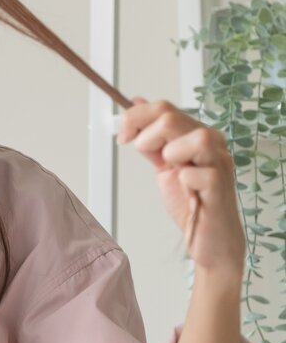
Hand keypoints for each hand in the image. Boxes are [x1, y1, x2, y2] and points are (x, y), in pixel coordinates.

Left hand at [117, 97, 244, 274]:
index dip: (136, 117)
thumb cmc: (190, 202)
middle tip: (138, 150)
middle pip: (172, 117)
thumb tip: (136, 103)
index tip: (123, 135)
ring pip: (197, 137)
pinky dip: (183, 179)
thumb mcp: (163, 164)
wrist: (208, 239)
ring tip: (170, 168)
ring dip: (170, 151)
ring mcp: (219, 164)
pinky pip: (197, 173)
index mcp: (196, 134)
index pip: (164, 107)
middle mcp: (212, 144)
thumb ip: (151, 136)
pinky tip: (185, 189)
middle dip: (144, 132)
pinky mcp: (220, 187)